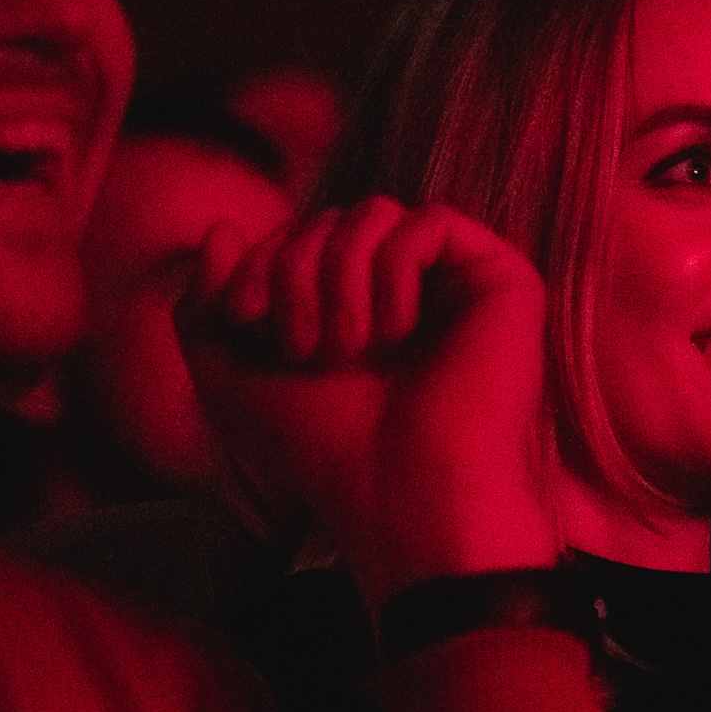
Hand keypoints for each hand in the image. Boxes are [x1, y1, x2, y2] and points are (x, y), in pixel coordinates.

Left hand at [177, 197, 558, 608]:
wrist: (406, 498)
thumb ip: (206, 307)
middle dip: (294, 273)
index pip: (295, 239)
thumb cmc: (327, 455)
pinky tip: (398, 331)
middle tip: (307, 351)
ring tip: (351, 348)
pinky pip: (432, 222)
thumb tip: (223, 226)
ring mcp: (457, 285)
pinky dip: (395, 267)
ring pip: (374, 213)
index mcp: (352, 310)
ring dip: (340, 276)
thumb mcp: (233, 382)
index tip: (246, 319)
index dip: (257, 261)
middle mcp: (408, 293)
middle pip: (328, 220)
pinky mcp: (504, 283)